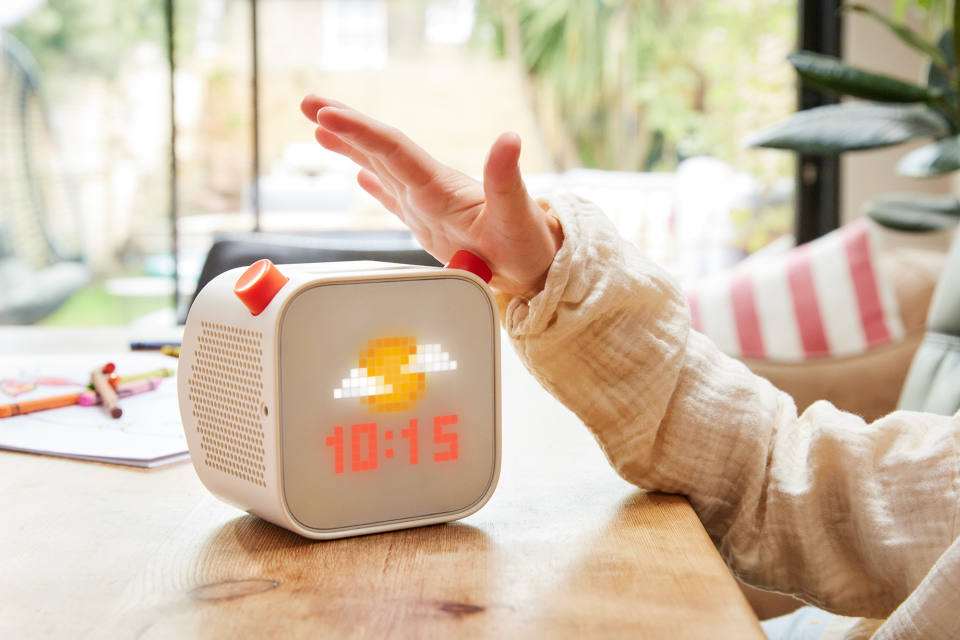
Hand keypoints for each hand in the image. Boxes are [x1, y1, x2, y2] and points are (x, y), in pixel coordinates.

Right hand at [299, 95, 562, 296]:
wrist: (539, 266)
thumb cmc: (529, 245)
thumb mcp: (518, 214)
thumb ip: (507, 178)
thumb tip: (509, 139)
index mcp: (441, 187)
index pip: (393, 150)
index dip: (359, 132)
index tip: (327, 116)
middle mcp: (431, 190)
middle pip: (381, 149)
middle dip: (345, 125)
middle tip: (309, 105)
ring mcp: (429, 206)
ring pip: (382, 168)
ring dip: (351, 147)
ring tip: (321, 130)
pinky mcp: (431, 225)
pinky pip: (394, 199)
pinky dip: (373, 185)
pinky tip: (359, 178)